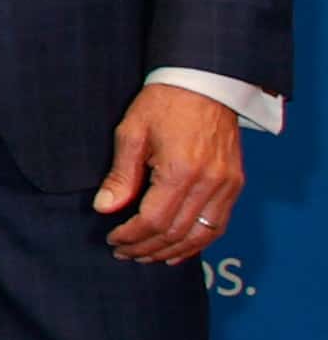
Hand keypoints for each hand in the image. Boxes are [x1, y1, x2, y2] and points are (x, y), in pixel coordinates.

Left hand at [98, 80, 246, 265]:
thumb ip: (121, 175)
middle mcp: (209, 183)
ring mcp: (227, 185)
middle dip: (147, 248)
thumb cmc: (164, 103)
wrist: (205, 83)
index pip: (154, 220)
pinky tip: (179, 250)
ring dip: (172, 251)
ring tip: (147, 256)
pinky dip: (199, 242)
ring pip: (201, 235)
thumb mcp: (132, 133)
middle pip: (176, 232)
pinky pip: (219, 224)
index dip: (131, 236)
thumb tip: (105, 208)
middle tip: (124, 253)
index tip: (113, 240)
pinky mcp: (235, 184)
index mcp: (180, 170)